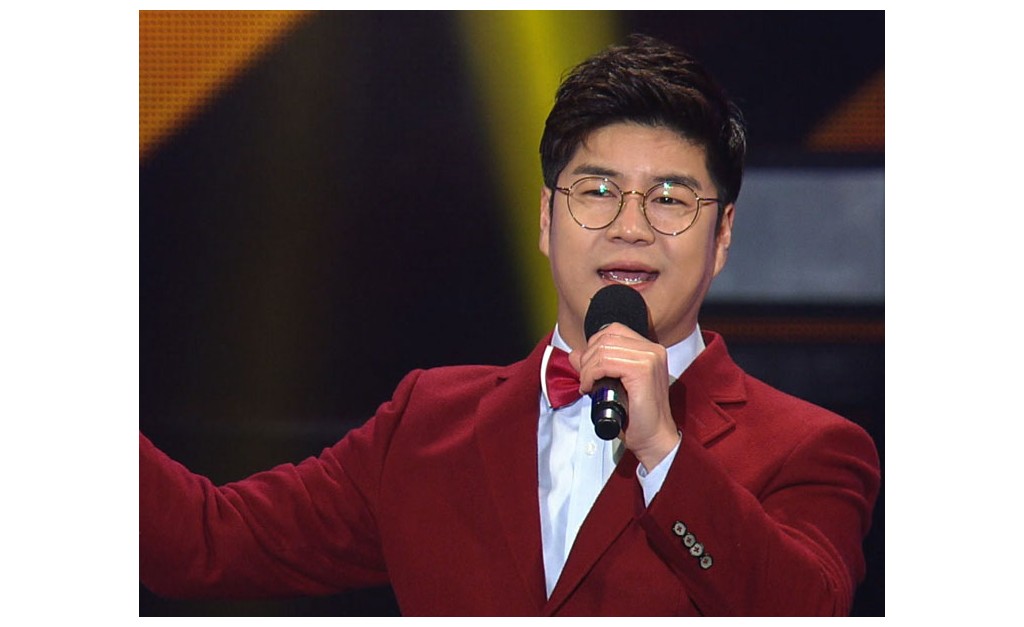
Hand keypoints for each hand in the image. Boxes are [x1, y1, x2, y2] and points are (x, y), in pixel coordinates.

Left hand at [569, 322, 680, 470]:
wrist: (653, 438)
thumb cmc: (636, 416)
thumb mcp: (611, 385)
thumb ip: (595, 366)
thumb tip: (575, 354)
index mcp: (649, 350)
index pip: (613, 331)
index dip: (594, 347)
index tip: (588, 369)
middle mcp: (652, 350)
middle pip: (606, 337)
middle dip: (588, 358)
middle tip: (586, 380)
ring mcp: (649, 358)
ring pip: (603, 349)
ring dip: (587, 368)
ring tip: (588, 386)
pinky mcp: (643, 370)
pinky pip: (605, 362)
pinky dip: (591, 374)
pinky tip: (590, 388)